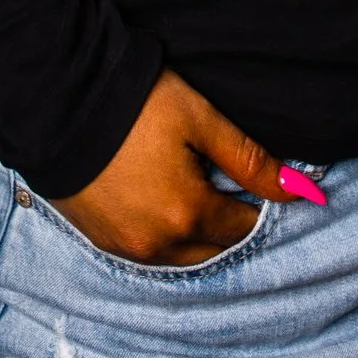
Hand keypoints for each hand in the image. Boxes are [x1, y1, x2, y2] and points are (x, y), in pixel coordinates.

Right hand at [50, 68, 323, 265]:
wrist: (59, 102)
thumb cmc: (135, 104)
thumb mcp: (200, 120)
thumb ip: (248, 158)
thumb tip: (297, 188)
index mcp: (186, 214)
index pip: (243, 227)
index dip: (261, 203)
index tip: (265, 181)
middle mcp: (157, 243)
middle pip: (212, 248)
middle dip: (230, 222)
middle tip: (234, 183)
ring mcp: (125, 247)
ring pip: (180, 255)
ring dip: (198, 232)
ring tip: (199, 186)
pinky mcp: (100, 239)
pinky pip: (147, 251)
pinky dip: (166, 234)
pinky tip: (166, 198)